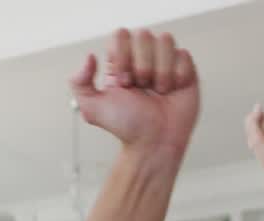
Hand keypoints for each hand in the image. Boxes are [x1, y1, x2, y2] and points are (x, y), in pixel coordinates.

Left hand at [71, 28, 200, 157]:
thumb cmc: (126, 127)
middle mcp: (142, 57)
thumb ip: (79, 82)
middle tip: (142, 88)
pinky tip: (173, 90)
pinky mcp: (184, 69)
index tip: (124, 83)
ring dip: (161, 71)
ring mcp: (164, 62)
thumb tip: (90, 56)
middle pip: (143, 35)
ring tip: (159, 91)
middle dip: (142, 65)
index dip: (123, 56)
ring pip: (165, 41)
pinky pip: (183, 55)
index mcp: (120, 61)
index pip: (121, 35)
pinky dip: (178, 75)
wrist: (155, 143)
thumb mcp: (92, 108)